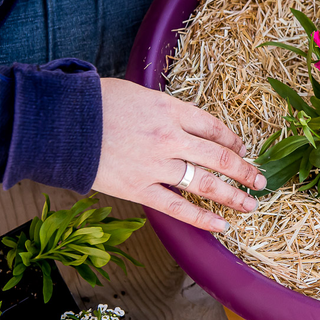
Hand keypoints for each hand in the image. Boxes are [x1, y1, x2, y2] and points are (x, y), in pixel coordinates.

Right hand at [91, 78, 264, 232]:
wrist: (59, 122)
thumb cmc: (95, 102)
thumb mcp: (139, 94)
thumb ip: (166, 111)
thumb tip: (186, 126)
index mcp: (171, 109)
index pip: (215, 127)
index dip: (233, 140)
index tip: (243, 149)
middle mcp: (170, 137)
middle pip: (220, 156)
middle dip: (245, 170)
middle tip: (260, 181)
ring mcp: (156, 165)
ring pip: (205, 183)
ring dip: (232, 195)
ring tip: (251, 205)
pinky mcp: (138, 189)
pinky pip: (177, 207)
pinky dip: (202, 218)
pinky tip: (222, 225)